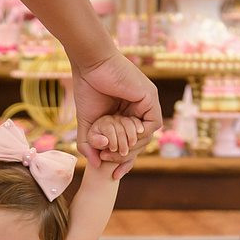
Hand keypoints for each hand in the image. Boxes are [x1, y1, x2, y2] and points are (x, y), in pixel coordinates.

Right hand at [72, 51, 161, 176]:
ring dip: (133, 148)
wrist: (90, 65)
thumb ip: (89, 145)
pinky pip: (153, 124)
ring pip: (147, 136)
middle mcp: (137, 109)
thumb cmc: (87, 88)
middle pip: (139, 143)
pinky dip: (141, 134)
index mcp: (124, 115)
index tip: (114, 175)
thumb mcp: (86, 124)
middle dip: (127, 158)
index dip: (124, 162)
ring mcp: (145, 102)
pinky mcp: (149, 97)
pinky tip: (127, 137)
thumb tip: (96, 165)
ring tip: (116, 151)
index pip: (130, 144)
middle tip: (111, 162)